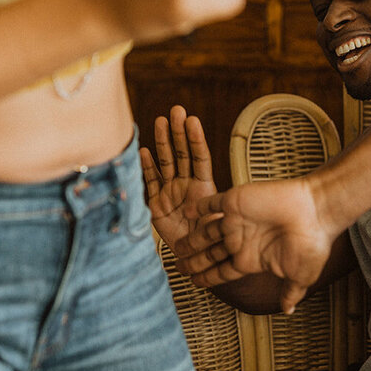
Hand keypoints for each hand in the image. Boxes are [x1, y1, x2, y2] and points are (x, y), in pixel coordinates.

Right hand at [141, 106, 218, 256]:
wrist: (192, 259)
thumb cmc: (211, 242)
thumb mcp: (219, 224)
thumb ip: (219, 211)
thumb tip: (226, 205)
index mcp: (205, 187)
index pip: (200, 158)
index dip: (196, 139)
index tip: (192, 120)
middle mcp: (187, 184)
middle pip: (182, 154)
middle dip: (178, 132)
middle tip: (176, 110)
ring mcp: (171, 191)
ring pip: (166, 162)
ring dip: (163, 142)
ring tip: (161, 121)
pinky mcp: (156, 203)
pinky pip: (150, 181)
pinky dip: (147, 166)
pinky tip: (144, 151)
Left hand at [175, 178, 336, 313]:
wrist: (317, 211)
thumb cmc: (312, 242)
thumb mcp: (300, 276)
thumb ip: (290, 293)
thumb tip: (288, 312)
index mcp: (252, 258)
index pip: (222, 271)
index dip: (207, 277)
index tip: (194, 283)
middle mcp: (241, 239)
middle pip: (209, 253)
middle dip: (193, 261)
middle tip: (176, 267)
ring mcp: (237, 220)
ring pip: (206, 232)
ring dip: (191, 239)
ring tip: (175, 246)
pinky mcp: (236, 200)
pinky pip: (211, 203)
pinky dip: (197, 207)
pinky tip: (185, 211)